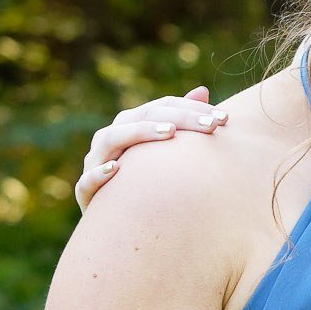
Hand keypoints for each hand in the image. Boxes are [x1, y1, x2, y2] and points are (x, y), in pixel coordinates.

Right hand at [76, 88, 226, 208]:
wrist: (117, 219)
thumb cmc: (146, 178)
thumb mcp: (165, 149)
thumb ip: (181, 120)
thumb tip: (202, 89)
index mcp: (131, 124)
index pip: (162, 106)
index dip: (193, 108)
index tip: (224, 118)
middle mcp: (111, 138)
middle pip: (143, 116)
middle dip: (179, 118)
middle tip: (211, 125)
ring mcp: (95, 162)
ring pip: (112, 138)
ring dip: (141, 133)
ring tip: (171, 133)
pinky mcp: (85, 191)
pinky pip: (87, 180)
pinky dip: (100, 173)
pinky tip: (118, 169)